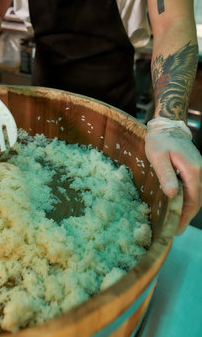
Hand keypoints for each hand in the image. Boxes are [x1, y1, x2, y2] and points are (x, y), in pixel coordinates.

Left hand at [145, 117, 201, 234]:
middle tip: (174, 230)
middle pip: (196, 200)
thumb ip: (166, 175)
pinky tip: (177, 205)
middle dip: (186, 216)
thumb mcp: (158, 157)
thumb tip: (173, 194)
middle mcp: (200, 172)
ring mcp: (198, 170)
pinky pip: (193, 188)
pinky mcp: (193, 168)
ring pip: (196, 195)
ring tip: (175, 221)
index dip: (185, 216)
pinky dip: (187, 199)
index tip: (176, 229)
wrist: (167, 125)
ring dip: (187, 208)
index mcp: (193, 171)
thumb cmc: (160, 140)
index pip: (192, 200)